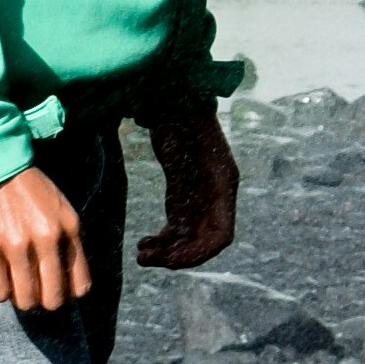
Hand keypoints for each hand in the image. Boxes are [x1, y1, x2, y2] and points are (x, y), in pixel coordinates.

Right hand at [0, 165, 93, 314]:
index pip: (80, 285)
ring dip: (17, 296)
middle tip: (29, 287)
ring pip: (25, 300)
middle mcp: (47, 238)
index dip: (65, 293)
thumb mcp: (56, 206)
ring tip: (10, 280)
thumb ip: (64, 238)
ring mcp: (17, 244)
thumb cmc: (21, 183)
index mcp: (69, 226)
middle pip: (53, 299)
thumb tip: (62, 279)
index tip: (52, 287)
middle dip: (41, 298)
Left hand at [135, 105, 238, 270]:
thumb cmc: (180, 120)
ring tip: (142, 255)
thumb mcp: (183, 144)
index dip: (200, 253)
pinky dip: (162, 241)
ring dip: (167, 252)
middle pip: (203, 242)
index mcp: (223, 188)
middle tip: (150, 260)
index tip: (172, 260)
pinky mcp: (183, 199)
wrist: (172, 103)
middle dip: (179, 255)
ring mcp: (199, 200)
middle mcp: (215, 198)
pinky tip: (144, 244)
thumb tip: (177, 199)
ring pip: (188, 239)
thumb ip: (183, 173)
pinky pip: (177, 230)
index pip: (221, 235)